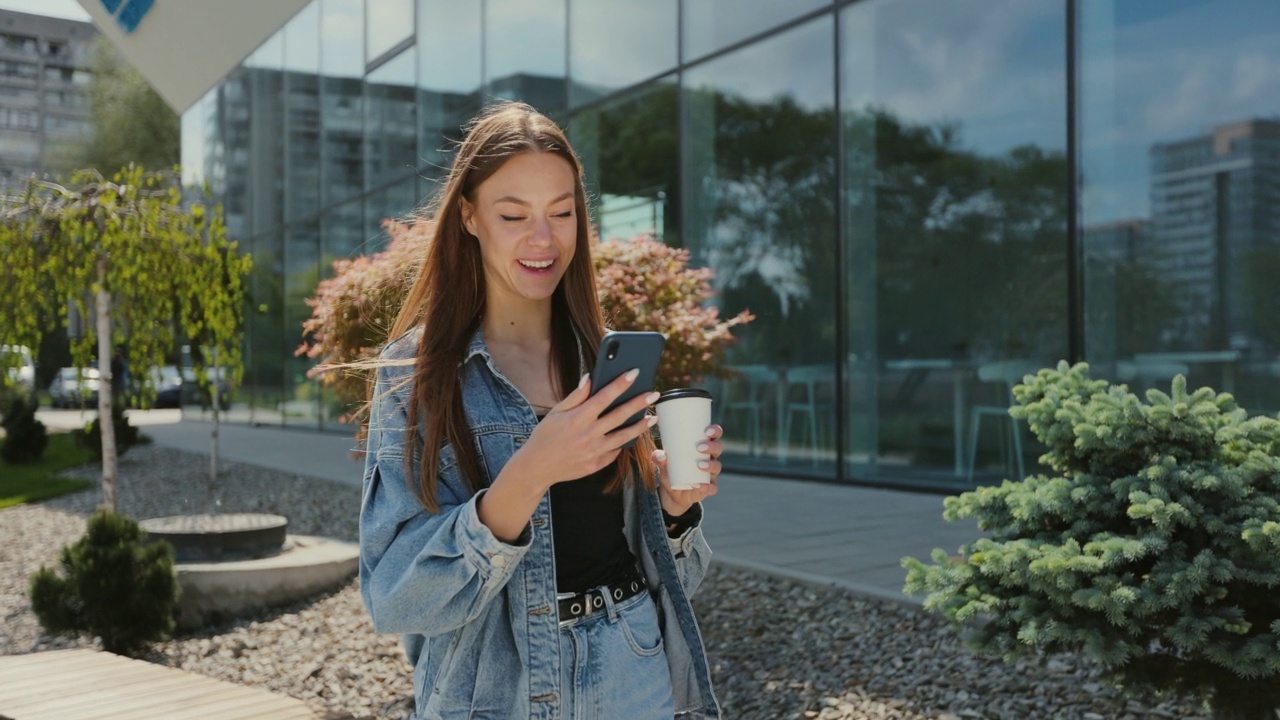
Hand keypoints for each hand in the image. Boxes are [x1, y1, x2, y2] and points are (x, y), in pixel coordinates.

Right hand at [514, 370, 658, 489]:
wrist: (537, 467)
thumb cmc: (545, 436)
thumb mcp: (556, 412)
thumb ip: (576, 396)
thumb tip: (590, 377)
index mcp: (578, 418)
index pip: (604, 397)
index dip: (620, 383)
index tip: (634, 373)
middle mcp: (588, 434)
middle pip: (620, 415)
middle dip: (639, 402)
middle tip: (653, 393)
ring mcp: (594, 451)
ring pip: (624, 436)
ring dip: (640, 426)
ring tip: (652, 417)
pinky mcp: (596, 465)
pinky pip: (615, 452)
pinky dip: (623, 443)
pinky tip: (632, 436)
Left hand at [654, 424, 722, 516]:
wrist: (672, 493)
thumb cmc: (672, 471)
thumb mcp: (663, 463)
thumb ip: (659, 458)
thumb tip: (660, 455)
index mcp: (703, 447)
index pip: (714, 435)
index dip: (715, 431)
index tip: (706, 430)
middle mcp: (710, 458)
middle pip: (718, 448)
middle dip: (712, 446)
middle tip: (699, 447)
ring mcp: (711, 474)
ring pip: (717, 466)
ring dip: (710, 465)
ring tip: (699, 465)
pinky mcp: (708, 488)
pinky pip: (712, 487)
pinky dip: (707, 486)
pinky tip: (699, 485)